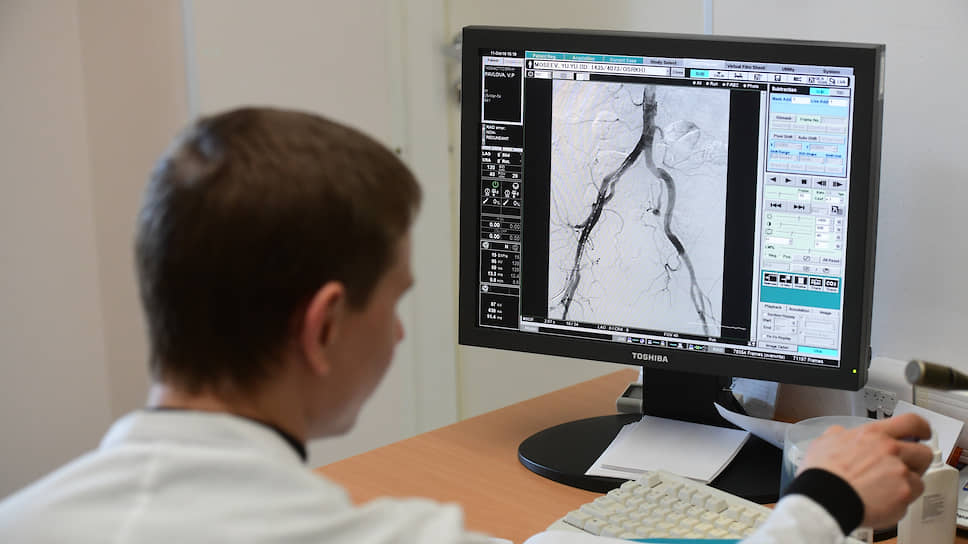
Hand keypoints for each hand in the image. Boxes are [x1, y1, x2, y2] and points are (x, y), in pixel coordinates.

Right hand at [798, 413, 933, 527]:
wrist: (825, 498)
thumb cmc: (822, 474)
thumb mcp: (824, 442)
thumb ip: (839, 435)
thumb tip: (840, 434)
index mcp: (873, 434)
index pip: (911, 422)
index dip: (921, 428)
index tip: (922, 433)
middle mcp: (890, 450)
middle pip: (923, 452)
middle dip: (917, 461)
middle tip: (906, 467)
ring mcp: (900, 473)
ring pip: (918, 479)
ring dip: (906, 484)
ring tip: (887, 490)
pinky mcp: (903, 495)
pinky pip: (910, 499)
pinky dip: (900, 502)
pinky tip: (883, 503)